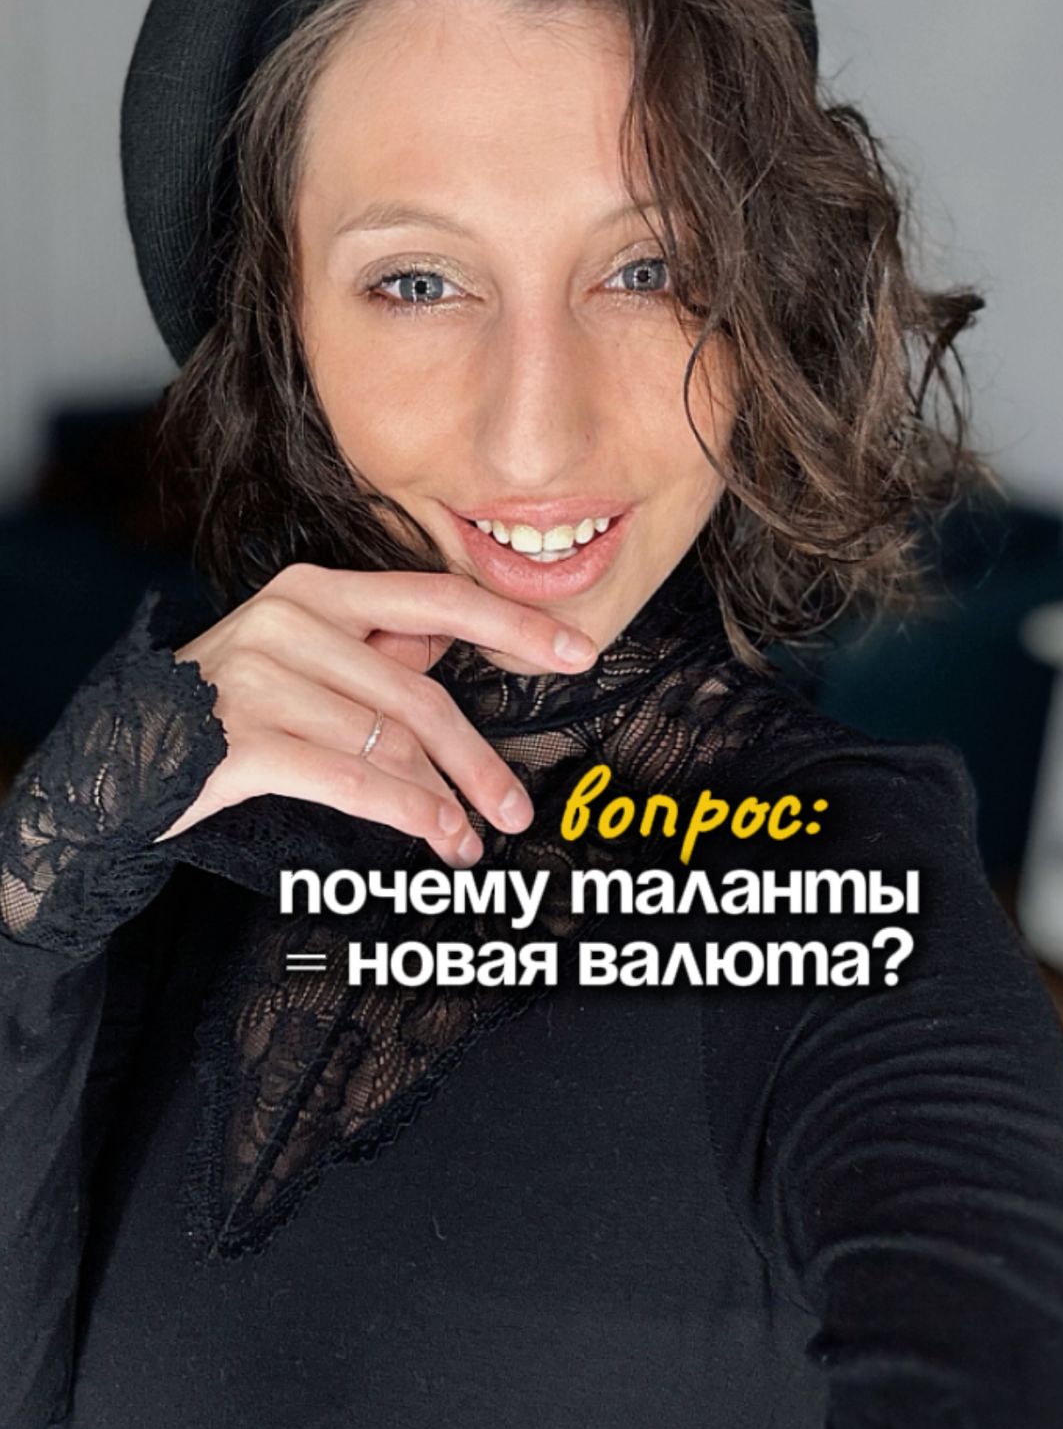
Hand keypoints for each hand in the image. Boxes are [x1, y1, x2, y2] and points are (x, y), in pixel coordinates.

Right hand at [153, 562, 597, 866]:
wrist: (118, 755)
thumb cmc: (224, 707)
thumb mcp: (296, 655)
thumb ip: (372, 647)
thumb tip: (452, 641)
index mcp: (314, 588)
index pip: (434, 598)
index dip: (514, 625)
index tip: (578, 652)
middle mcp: (289, 618)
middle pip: (418, 692)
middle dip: (478, 757)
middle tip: (518, 808)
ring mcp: (261, 676)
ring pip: (389, 743)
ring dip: (442, 801)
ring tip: (471, 841)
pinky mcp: (242, 738)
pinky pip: (350, 779)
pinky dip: (405, 814)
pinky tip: (435, 838)